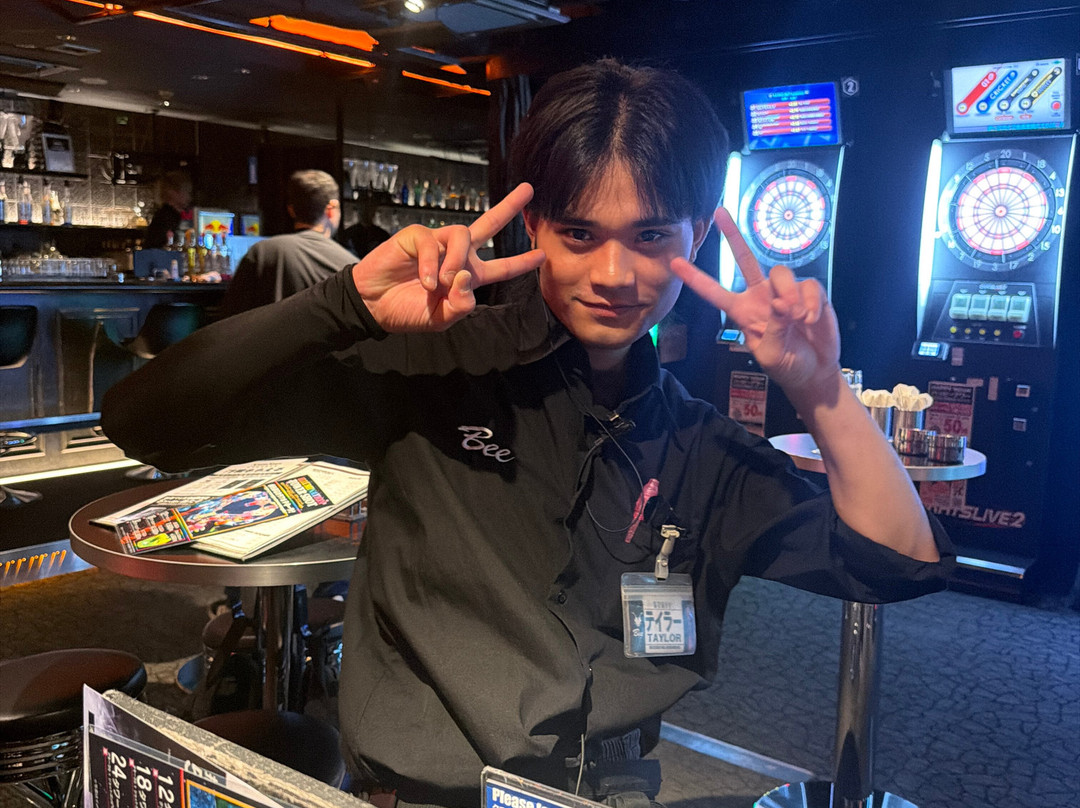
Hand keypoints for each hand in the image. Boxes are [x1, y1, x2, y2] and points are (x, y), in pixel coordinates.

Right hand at [352, 183, 545, 331]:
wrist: (374, 306)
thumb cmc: (407, 311)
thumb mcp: (441, 319)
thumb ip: (460, 305)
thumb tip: (466, 278)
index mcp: (468, 276)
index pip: (500, 267)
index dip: (521, 262)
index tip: (542, 255)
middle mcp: (457, 255)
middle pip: (488, 226)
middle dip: (508, 207)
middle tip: (529, 190)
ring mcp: (438, 243)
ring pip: (463, 235)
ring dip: (456, 260)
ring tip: (443, 282)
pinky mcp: (417, 236)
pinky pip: (432, 242)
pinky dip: (431, 264)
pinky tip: (425, 280)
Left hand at [669, 207, 839, 392]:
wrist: (815, 370)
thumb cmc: (786, 365)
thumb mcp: (771, 354)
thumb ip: (773, 328)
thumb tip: (780, 303)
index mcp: (742, 311)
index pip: (714, 292)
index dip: (695, 278)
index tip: (675, 263)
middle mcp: (761, 295)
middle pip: (745, 259)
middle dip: (733, 235)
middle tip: (719, 212)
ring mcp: (784, 291)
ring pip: (782, 272)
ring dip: (790, 296)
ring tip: (797, 320)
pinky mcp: (809, 292)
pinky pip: (808, 285)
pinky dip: (811, 304)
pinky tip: (810, 319)